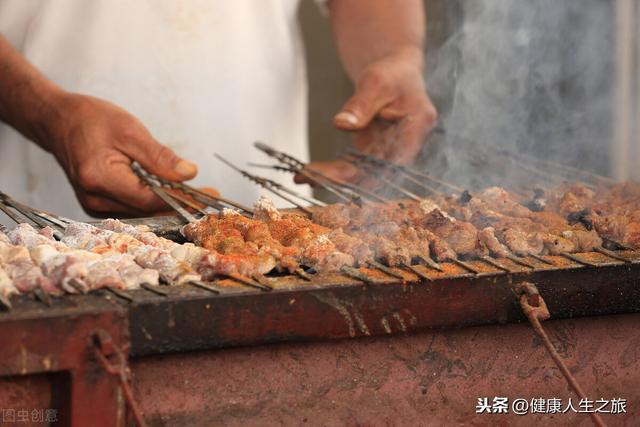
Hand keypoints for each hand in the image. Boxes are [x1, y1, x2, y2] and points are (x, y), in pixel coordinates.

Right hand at [46, 94, 197, 216]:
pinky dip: (154, 202)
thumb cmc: (92, 120)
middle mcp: (94, 199)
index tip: (209, 194)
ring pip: (142, 213)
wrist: (59, 121)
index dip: (182, 199)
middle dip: (182, 204)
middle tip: (211, 195)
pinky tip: (172, 194)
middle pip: (148, 210)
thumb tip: (190, 174)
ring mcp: (94, 206)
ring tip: (198, 195)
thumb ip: (160, 156)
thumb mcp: (131, 131)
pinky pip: (133, 209)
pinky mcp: (98, 205)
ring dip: (170, 205)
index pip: (151, 199)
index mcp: (100, 178)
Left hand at [304, 47, 436, 182]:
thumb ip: (361, 104)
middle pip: (374, 172)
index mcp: (417, 126)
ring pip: (361, 174)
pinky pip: (352, 167)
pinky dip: (331, 171)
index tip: (336, 176)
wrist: (394, 73)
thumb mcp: (376, 81)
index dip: (367, 174)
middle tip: (307, 176)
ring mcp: (388, 153)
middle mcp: (405, 146)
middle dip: (340, 179)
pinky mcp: (372, 154)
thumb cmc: (391, 73)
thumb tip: (342, 124)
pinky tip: (308, 173)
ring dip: (331, 179)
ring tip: (301, 176)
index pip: (394, 161)